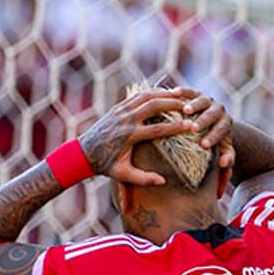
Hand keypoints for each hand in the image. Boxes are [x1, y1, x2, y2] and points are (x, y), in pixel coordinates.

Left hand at [77, 88, 199, 185]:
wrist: (83, 153)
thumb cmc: (105, 166)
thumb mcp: (123, 175)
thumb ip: (143, 179)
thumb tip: (163, 181)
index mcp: (129, 136)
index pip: (157, 129)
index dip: (175, 127)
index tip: (190, 126)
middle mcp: (125, 120)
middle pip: (153, 106)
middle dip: (173, 104)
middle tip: (189, 106)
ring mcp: (120, 111)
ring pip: (146, 96)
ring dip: (164, 95)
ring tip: (180, 97)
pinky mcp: (117, 107)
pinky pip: (137, 96)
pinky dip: (152, 93)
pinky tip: (164, 94)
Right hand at [178, 89, 235, 168]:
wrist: (210, 123)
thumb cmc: (214, 141)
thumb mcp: (223, 150)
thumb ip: (227, 159)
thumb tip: (224, 165)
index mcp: (226, 123)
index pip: (222, 129)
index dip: (213, 136)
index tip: (203, 145)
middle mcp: (218, 109)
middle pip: (212, 113)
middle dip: (203, 121)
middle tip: (193, 129)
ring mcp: (206, 100)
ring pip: (201, 100)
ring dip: (194, 104)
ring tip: (184, 111)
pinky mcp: (195, 93)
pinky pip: (189, 91)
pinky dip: (182, 91)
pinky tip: (172, 93)